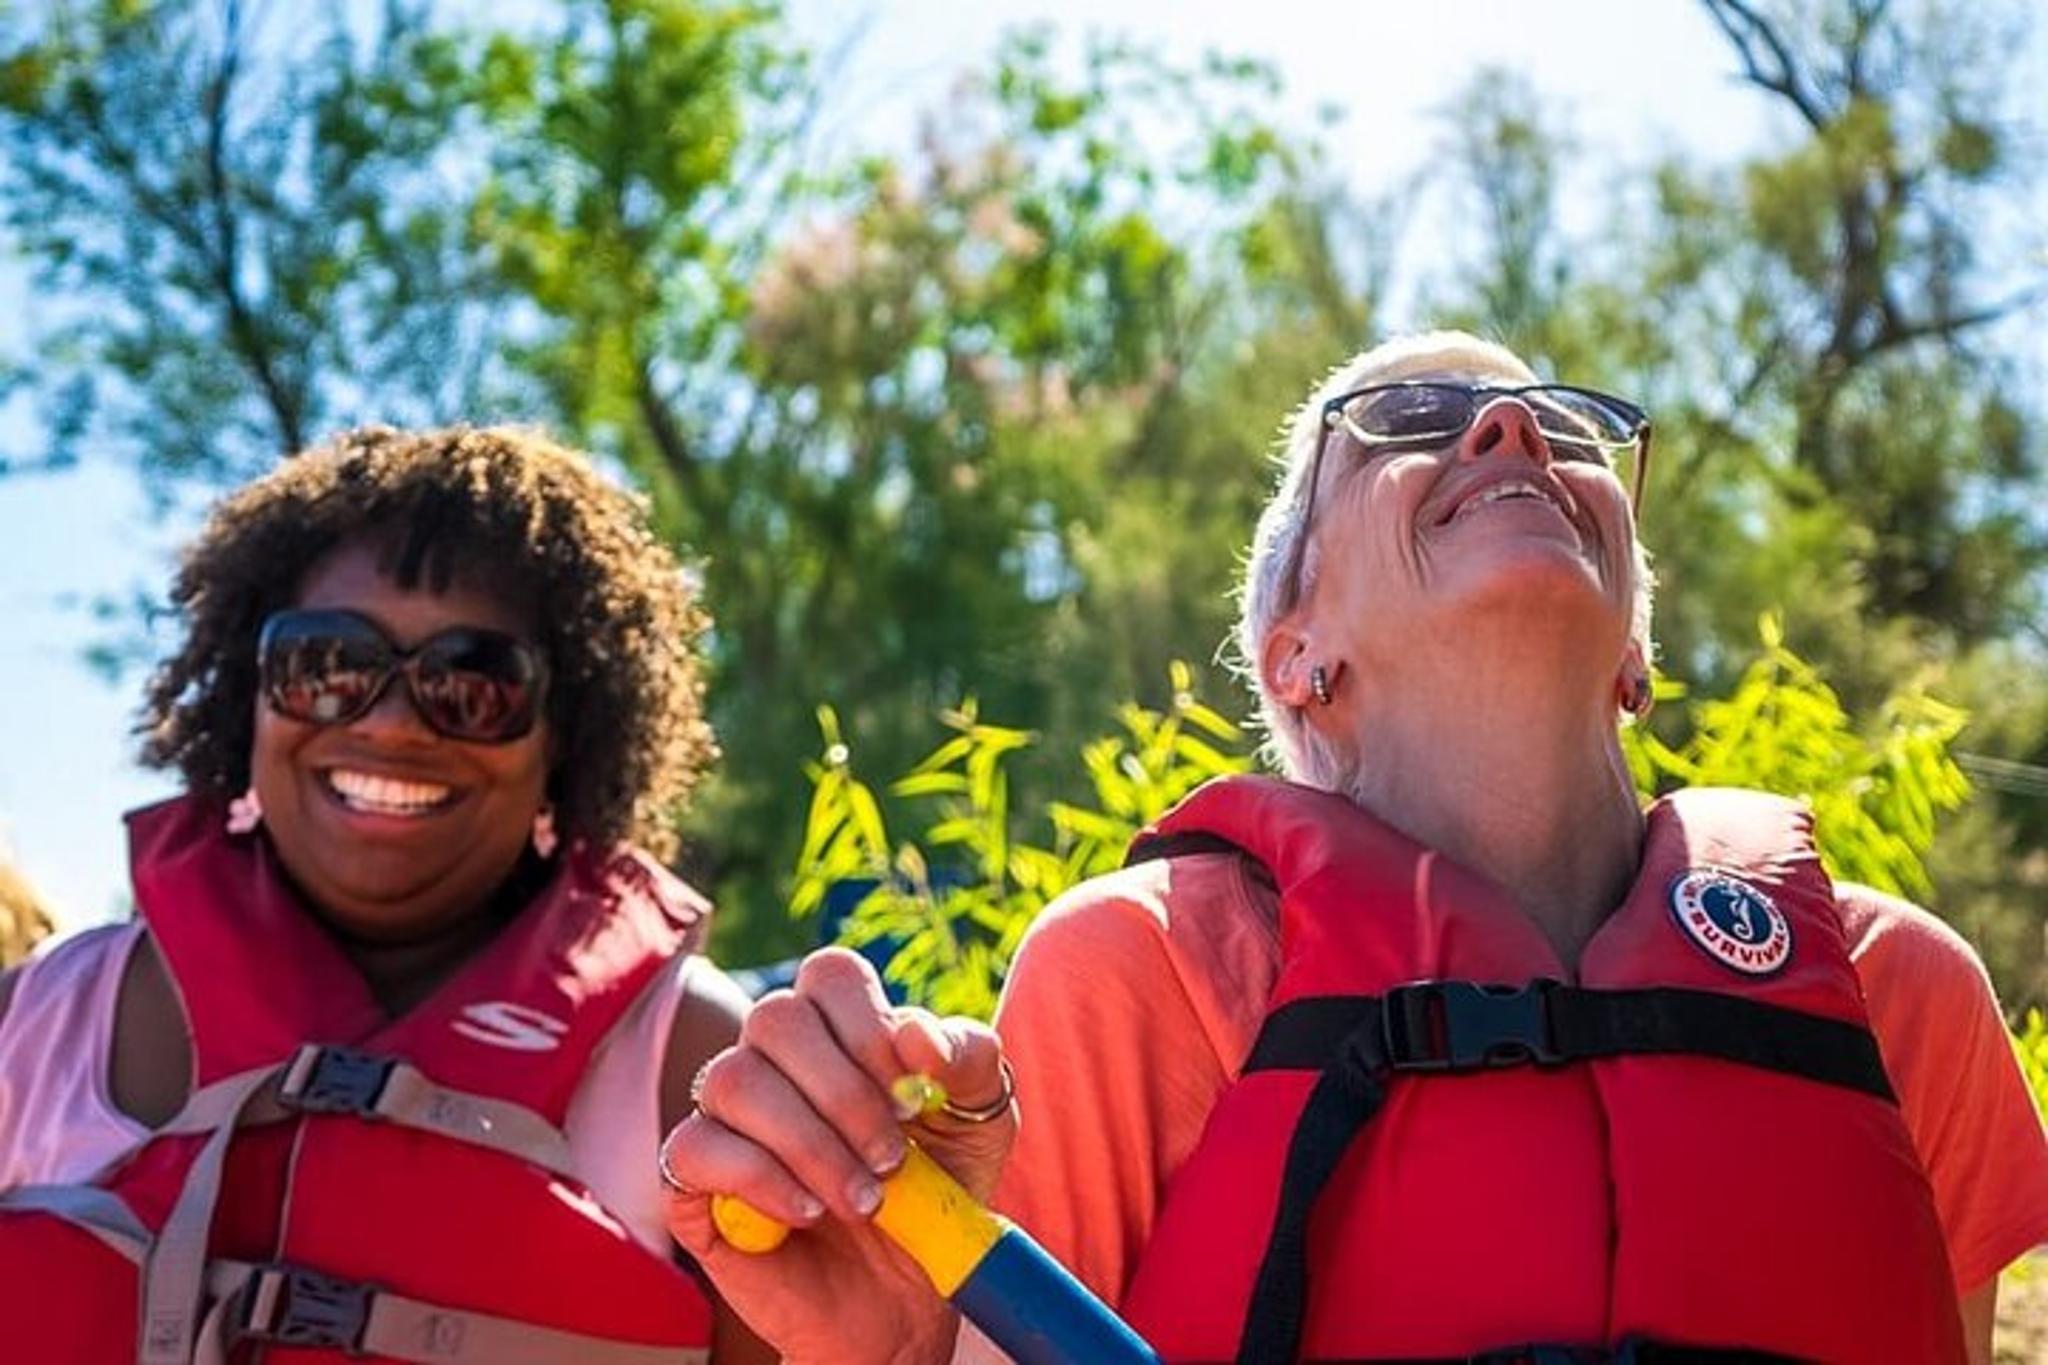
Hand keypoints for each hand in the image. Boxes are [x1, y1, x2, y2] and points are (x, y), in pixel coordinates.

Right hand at [661, 948, 1016, 1364]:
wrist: (903, 1300)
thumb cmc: (937, 1196)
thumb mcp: (981, 1122)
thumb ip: (968, 1059)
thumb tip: (916, 1036)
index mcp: (838, 1028)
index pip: (829, 974)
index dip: (869, 1024)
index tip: (912, 1093)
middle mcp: (773, 1059)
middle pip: (776, 1018)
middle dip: (845, 1093)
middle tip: (892, 1156)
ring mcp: (725, 1115)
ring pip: (734, 1081)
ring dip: (811, 1145)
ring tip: (863, 1200)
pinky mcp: (691, 1178)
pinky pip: (696, 1148)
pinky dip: (762, 1181)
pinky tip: (808, 1214)